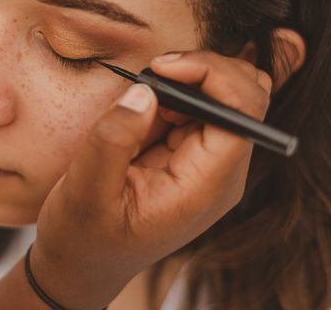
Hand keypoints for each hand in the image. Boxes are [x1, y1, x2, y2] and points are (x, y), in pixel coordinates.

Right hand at [31, 51, 272, 308]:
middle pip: (248, 97)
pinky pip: (199, 106)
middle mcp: (219, 173)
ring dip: (189, 79)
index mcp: (206, 187)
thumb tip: (146, 91)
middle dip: (206, 69)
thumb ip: (114, 139)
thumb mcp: (85, 191)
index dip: (214, 75)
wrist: (83, 264)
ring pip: (228, 95)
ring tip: (145, 92)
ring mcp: (208, 163)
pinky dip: (174, 92)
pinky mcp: (191, 153)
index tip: (162, 67)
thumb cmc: (83, 237)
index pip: (243, 114)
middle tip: (155, 72)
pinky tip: (144, 108)